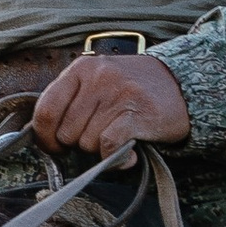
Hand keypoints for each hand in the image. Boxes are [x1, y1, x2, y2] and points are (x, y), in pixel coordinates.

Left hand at [29, 50, 191, 158]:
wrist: (181, 84)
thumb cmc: (132, 89)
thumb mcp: (97, 82)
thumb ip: (71, 102)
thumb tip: (44, 136)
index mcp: (81, 68)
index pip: (45, 110)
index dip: (45, 137)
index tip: (54, 146)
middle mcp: (98, 77)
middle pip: (66, 133)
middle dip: (79, 143)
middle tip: (99, 136)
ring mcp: (118, 94)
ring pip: (87, 142)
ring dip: (99, 149)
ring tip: (117, 136)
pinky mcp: (137, 113)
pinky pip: (108, 147)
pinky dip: (115, 158)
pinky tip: (126, 154)